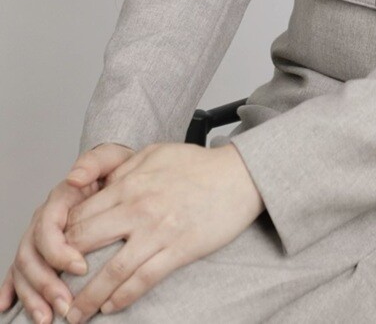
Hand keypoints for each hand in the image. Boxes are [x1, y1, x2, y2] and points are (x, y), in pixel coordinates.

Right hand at [0, 144, 134, 323]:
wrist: (116, 173)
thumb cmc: (118, 170)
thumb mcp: (112, 159)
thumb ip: (94, 163)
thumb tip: (74, 176)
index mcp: (60, 198)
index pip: (48, 227)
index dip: (59, 251)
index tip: (81, 268)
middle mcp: (45, 218)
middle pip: (31, 253)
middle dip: (45, 283)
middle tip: (66, 304)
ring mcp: (39, 235)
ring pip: (24, 267)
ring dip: (32, 295)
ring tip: (47, 318)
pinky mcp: (40, 249)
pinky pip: (18, 270)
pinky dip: (11, 289)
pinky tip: (6, 306)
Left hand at [60, 141, 264, 321]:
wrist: (239, 176)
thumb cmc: (197, 164)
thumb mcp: (154, 153)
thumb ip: (122, 168)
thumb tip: (96, 186)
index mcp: (129, 183)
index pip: (80, 214)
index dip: (58, 239)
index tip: (50, 257)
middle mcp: (138, 208)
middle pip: (85, 243)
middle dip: (62, 270)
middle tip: (52, 289)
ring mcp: (158, 231)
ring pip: (111, 271)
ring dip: (88, 298)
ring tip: (74, 315)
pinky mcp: (178, 250)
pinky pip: (142, 280)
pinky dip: (122, 297)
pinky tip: (111, 307)